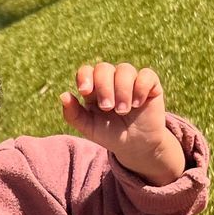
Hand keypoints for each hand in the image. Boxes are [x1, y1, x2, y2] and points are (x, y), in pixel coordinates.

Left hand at [60, 62, 183, 185]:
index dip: (85, 76)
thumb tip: (63, 95)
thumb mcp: (89, 128)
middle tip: (107, 107)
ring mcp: (131, 80)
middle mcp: (112, 80)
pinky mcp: (150, 85)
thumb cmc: (109, 134)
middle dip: (104, 87)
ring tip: (123, 110)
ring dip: (122, 90)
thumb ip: (73, 114)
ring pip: (125, 69)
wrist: (135, 146)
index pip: (86, 71)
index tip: (85, 91)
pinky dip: (140, 87)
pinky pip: (146, 74)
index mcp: (94, 87)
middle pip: (104, 68)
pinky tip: (138, 104)